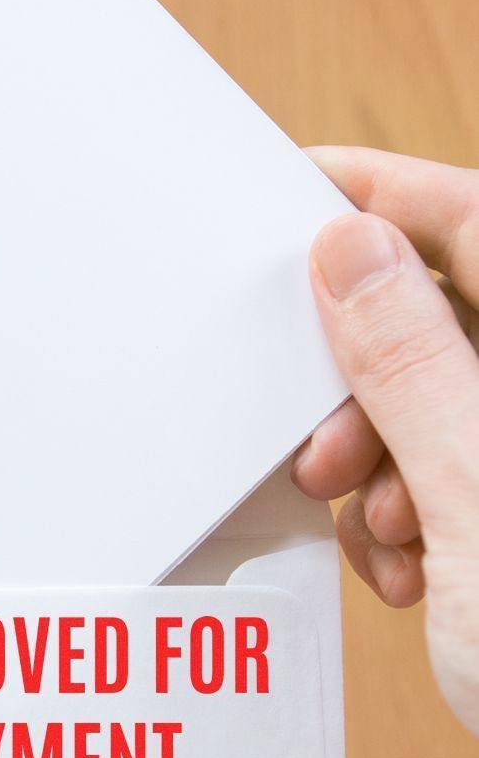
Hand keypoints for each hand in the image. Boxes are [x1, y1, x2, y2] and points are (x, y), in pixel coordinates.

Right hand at [293, 146, 478, 735]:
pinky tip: (413, 573)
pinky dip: (413, 518)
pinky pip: (452, 475)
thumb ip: (417, 365)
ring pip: (442, 405)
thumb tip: (353, 250)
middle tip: (328, 445)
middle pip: (456, 320)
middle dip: (373, 382)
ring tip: (390, 535)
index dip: (390, 194)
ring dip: (387, 464)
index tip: (301, 184)